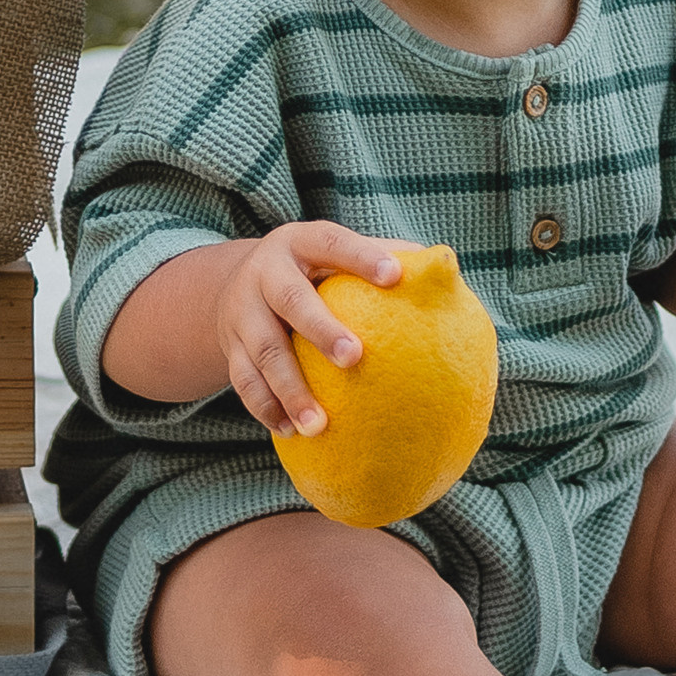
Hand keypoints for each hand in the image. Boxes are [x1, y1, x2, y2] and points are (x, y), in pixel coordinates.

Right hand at [103, 222, 402, 430]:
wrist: (235, 282)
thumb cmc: (313, 270)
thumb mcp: (336, 253)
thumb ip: (383, 255)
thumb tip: (445, 267)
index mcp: (300, 243)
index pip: (332, 243)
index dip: (361, 257)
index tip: (394, 275)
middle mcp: (266, 274)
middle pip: (291, 300)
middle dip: (321, 329)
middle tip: (354, 357)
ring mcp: (243, 312)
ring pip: (264, 352)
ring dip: (290, 390)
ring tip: (318, 425)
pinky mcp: (230, 348)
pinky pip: (244, 382)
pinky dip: (267, 408)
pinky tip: (292, 431)